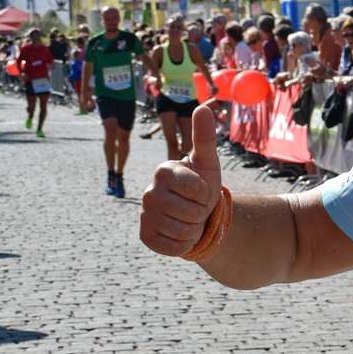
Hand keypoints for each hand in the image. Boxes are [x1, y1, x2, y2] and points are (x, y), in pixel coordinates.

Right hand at [140, 105, 222, 256]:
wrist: (196, 215)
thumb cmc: (202, 186)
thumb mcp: (208, 162)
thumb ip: (205, 137)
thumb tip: (203, 106)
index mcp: (164, 170)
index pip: (197, 189)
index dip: (207, 194)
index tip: (202, 190)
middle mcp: (148, 191)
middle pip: (191, 212)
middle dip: (202, 213)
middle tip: (195, 207)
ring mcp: (144, 214)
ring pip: (183, 230)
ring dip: (194, 228)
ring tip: (189, 219)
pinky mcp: (145, 236)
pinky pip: (174, 247)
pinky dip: (184, 244)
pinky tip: (180, 233)